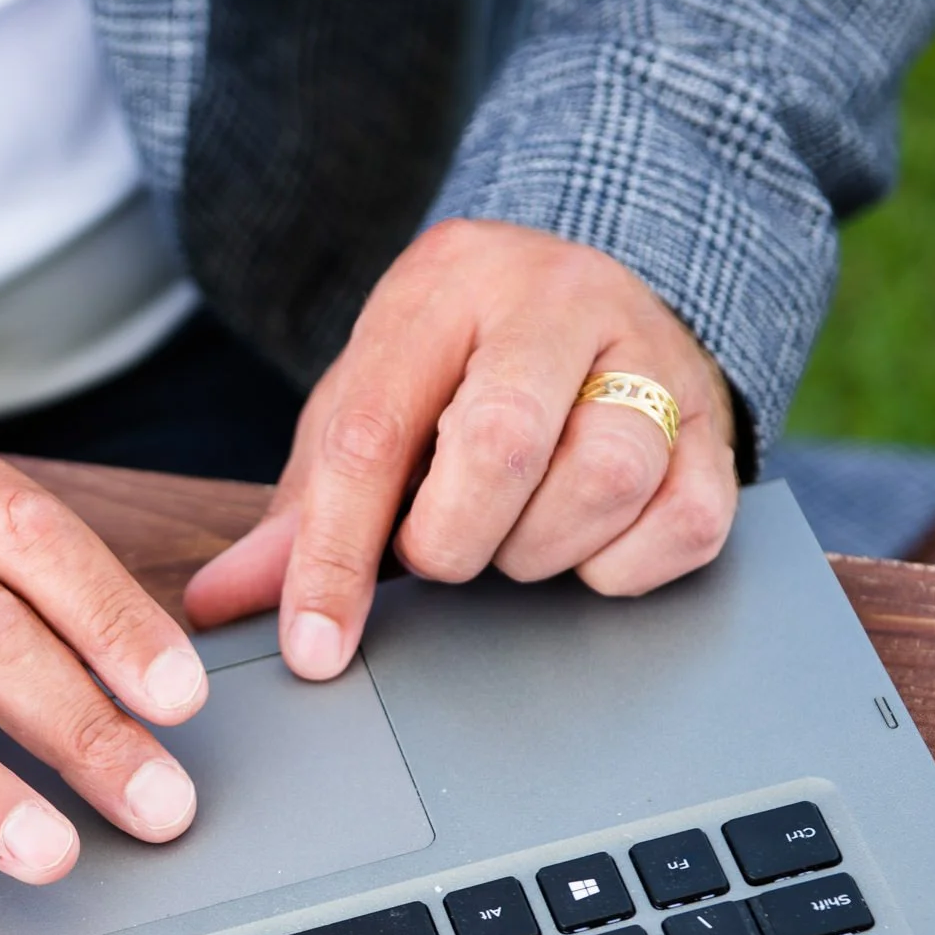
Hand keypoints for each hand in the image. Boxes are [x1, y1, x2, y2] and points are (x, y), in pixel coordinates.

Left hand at [183, 220, 738, 670]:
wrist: (585, 300)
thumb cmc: (455, 371)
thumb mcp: (368, 408)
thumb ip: (301, 510)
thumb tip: (219, 601)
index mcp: (444, 285)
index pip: (374, 432)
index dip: (336, 556)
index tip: (315, 648)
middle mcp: (557, 300)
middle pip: (502, 442)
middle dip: (452, 540)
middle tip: (441, 551)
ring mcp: (650, 356)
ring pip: (605, 479)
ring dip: (539, 550)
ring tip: (513, 535)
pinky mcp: (715, 423)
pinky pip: (683, 522)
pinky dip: (622, 567)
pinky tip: (584, 545)